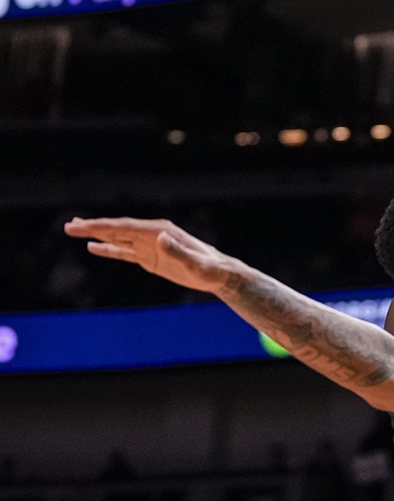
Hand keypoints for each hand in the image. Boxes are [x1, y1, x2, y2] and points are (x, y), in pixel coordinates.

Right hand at [64, 217, 233, 293]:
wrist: (219, 274)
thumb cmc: (210, 268)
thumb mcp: (195, 263)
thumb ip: (177, 251)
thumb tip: (160, 238)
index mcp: (160, 231)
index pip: (125, 227)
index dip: (103, 226)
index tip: (83, 226)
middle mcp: (152, 234)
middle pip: (117, 229)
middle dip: (93, 227)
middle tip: (69, 226)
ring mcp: (150, 246)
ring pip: (117, 239)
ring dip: (96, 235)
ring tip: (74, 230)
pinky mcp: (150, 258)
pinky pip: (125, 252)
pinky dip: (109, 250)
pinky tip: (93, 247)